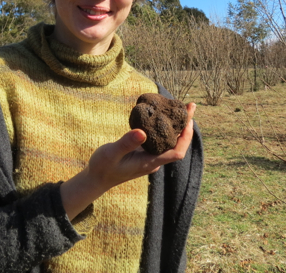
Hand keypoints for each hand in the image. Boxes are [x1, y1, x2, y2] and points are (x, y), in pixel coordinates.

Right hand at [60, 102, 195, 219]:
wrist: (96, 179)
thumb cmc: (103, 168)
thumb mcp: (111, 153)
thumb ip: (126, 143)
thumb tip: (142, 132)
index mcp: (150, 162)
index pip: (177, 152)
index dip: (186, 137)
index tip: (189, 120)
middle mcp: (153, 160)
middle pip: (177, 144)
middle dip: (185, 126)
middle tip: (189, 105)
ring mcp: (149, 157)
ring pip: (169, 141)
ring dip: (176, 126)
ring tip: (179, 107)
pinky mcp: (143, 154)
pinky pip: (159, 140)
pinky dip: (164, 128)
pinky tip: (161, 117)